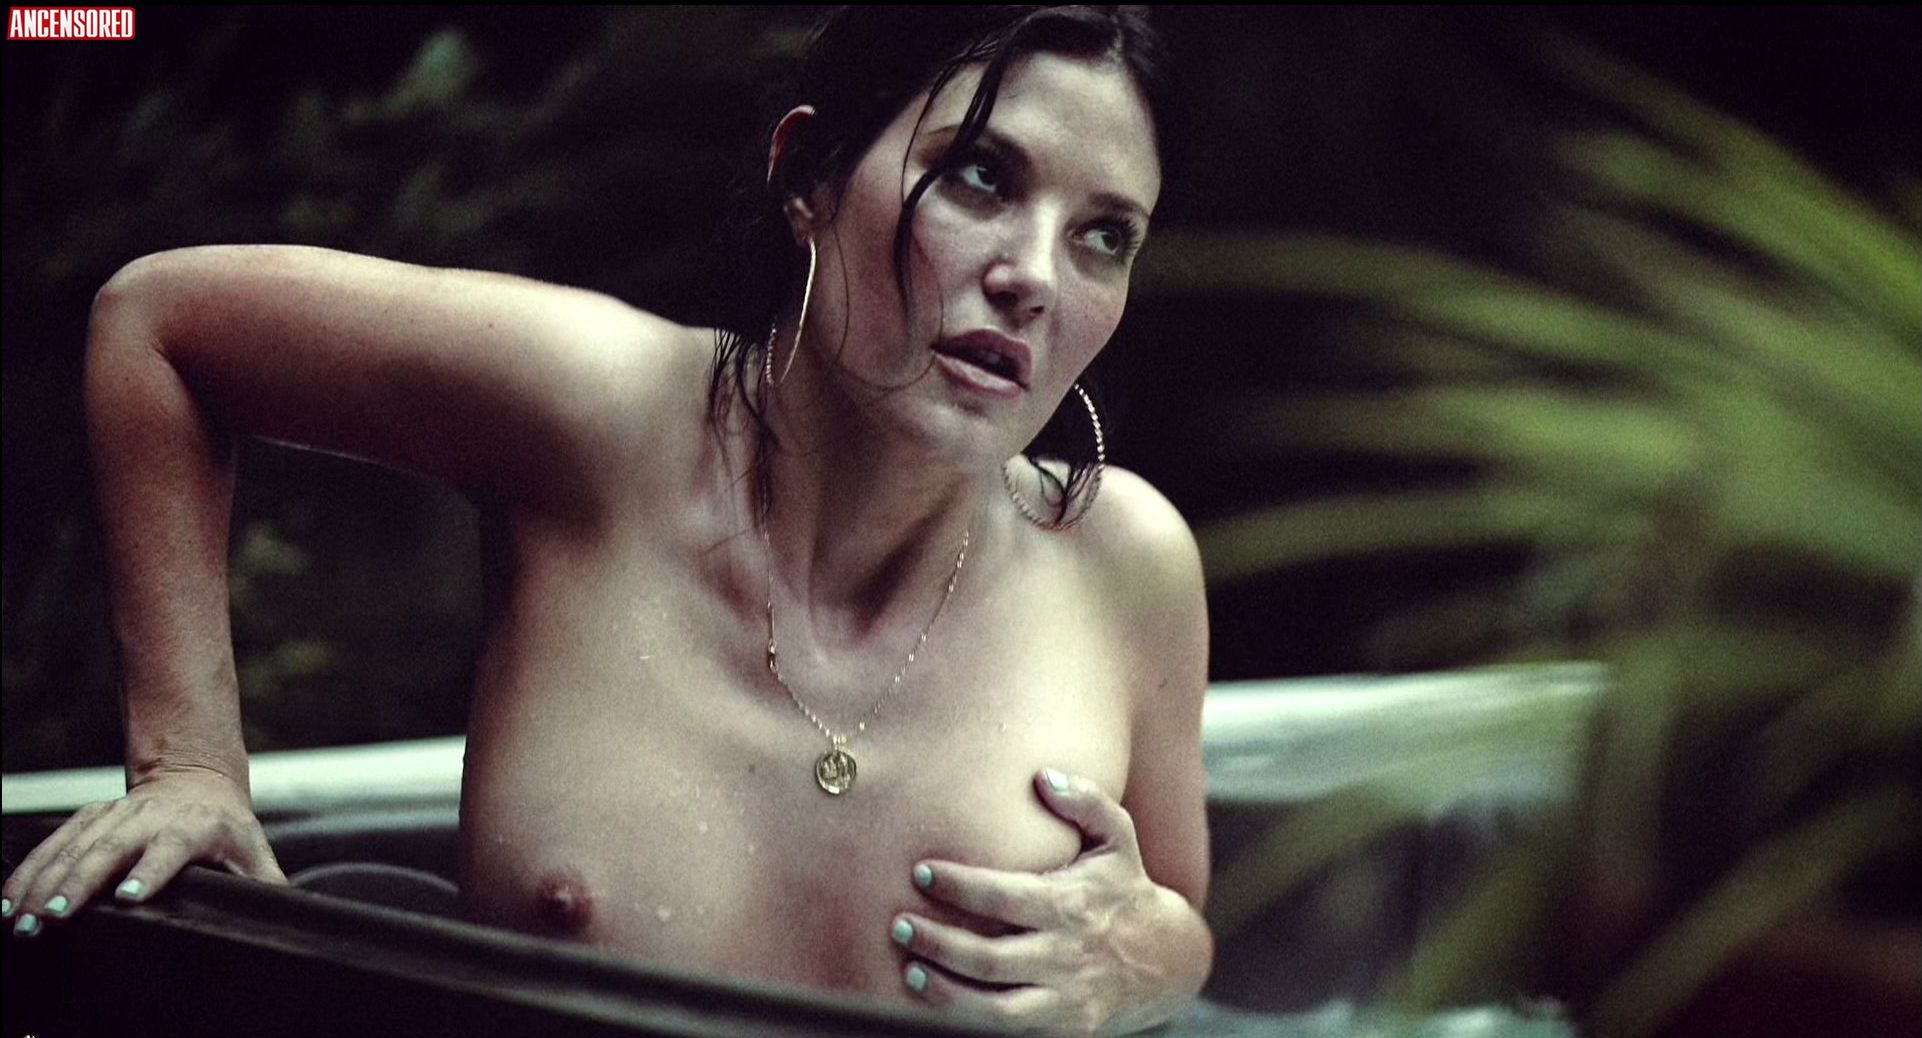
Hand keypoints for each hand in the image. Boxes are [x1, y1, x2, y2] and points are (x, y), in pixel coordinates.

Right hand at [3, 768, 285, 936]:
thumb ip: (264, 881)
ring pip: (75, 846)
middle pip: (111, 848)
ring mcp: (116, 814)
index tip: (130, 896)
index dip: (153, 870)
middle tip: (54, 915)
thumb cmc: (227, 827)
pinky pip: (54, 843)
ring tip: (21, 916)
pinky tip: (7, 899)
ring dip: (44, 881)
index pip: (173, 847)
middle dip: (80, 881)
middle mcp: (150, 817)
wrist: (196, 779)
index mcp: (195, 826)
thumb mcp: (252, 849)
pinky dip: (29, 869)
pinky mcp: (90, 817)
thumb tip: (285, 910)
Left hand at [895, 768, 1194, 1035]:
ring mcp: (1067, 998)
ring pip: (995, 1008)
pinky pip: (1009, 1030)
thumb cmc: (1125, 888)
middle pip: (989, 958)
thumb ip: (1086, 801)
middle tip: (899, 924)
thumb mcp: (1118, 838)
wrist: (1167, 960)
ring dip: (945, 992)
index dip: (958, 886)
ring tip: (910, 970)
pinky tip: (938, 1000)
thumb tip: (1043, 776)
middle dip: (937, 943)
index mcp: (1073, 905)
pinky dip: (970, 1018)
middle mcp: (1068, 955)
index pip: (1004, 896)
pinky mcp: (1065, 1028)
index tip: (921, 872)